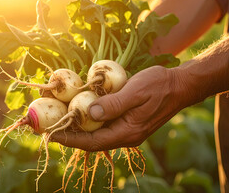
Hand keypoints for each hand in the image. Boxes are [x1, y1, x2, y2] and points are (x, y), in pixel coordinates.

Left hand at [51, 66, 189, 151]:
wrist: (180, 85)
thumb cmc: (160, 85)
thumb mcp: (136, 91)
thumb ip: (114, 103)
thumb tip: (89, 112)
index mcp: (128, 132)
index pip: (93, 142)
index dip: (70, 139)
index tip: (51, 135)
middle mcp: (125, 134)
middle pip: (91, 139)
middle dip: (69, 134)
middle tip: (48, 126)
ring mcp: (126, 128)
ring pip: (96, 132)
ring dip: (77, 126)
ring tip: (58, 118)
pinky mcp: (127, 120)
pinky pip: (104, 123)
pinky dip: (89, 118)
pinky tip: (78, 109)